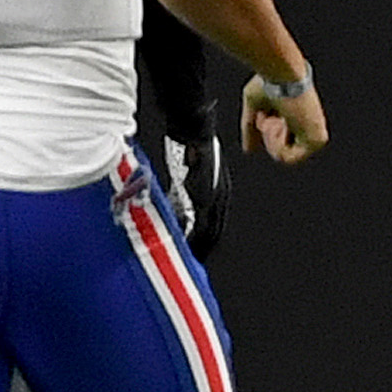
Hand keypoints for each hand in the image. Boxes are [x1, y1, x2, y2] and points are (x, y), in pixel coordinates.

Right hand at [160, 131, 230, 256]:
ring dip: (200, 247)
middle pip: (216, 230)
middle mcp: (220, 196)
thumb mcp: (189, 169)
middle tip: (198, 260)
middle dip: (207, 246)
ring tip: (193, 260)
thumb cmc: (187, 143)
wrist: (192, 131)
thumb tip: (171, 200)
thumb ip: (182, 188)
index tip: (201, 248)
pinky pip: (199, 226)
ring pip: (210, 232)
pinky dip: (192, 239)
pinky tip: (185, 248)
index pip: (216, 220)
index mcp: (219, 190)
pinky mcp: (203, 198)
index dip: (209, 236)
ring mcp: (214, 198)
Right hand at [240, 73, 327, 163]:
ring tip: (276, 120)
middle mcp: (310, 125)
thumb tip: (248, 149)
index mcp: (299, 115)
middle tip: (270, 118)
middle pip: (280, 148)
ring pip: (284, 155)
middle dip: (269, 134)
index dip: (266, 130)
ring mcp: (315, 133)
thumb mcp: (254, 106)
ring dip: (272, 139)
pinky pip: (290, 158)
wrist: (282, 76)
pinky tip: (282, 125)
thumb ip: (251, 129)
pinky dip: (278, 145)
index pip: (280, 138)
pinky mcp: (317, 140)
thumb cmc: (269, 82)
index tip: (265, 116)